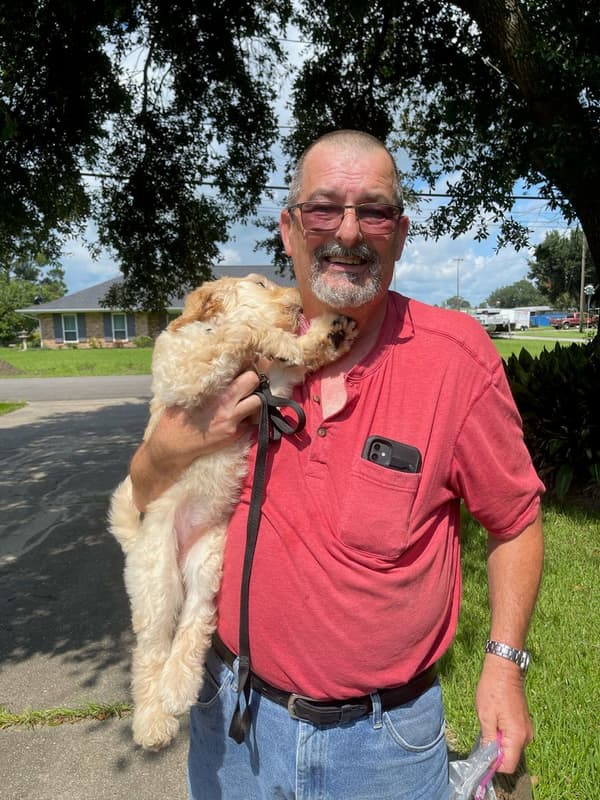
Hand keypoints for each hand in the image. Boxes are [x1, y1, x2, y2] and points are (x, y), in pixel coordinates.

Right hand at [130, 370, 261, 509]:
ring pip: (259, 403)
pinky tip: (237, 414)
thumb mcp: (185, 395)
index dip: (247, 367)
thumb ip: (204, 383)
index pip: (244, 374)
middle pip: (254, 382)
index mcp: (215, 394)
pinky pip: (251, 420)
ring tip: (244, 398)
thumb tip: (217, 369)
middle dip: (253, 380)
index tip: (246, 365)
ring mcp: (234, 422)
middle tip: (246, 381)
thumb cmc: (175, 418)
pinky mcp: (235, 435)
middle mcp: (228, 406)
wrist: (172, 447)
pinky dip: (248, 416)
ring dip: (255, 399)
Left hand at [475, 654, 533, 772]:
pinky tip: (494, 719)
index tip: (482, 754)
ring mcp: (526, 729)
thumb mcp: (486, 715)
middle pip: (510, 757)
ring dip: (498, 741)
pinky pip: (513, 737)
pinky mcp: (523, 723)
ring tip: (489, 722)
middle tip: (483, 734)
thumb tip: (488, 758)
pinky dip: (503, 734)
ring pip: (511, 747)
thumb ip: (489, 740)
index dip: (494, 764)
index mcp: (517, 736)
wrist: (504, 668)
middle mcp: (526, 736)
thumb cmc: (492, 689)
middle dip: (495, 751)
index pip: (508, 765)